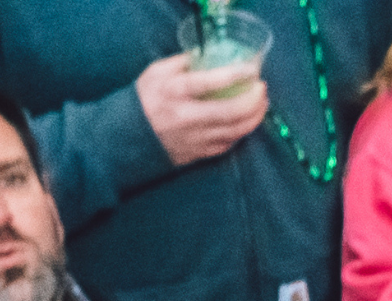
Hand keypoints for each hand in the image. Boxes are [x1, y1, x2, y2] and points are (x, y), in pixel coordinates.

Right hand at [134, 45, 268, 156]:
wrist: (129, 137)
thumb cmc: (145, 99)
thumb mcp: (158, 72)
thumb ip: (184, 62)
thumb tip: (209, 56)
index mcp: (176, 92)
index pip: (211, 83)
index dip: (236, 76)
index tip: (252, 70)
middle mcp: (187, 117)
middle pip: (230, 112)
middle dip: (253, 101)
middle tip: (262, 90)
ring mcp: (194, 139)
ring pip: (234, 132)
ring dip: (253, 119)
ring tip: (261, 105)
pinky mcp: (198, 154)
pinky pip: (226, 145)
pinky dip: (240, 134)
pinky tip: (246, 123)